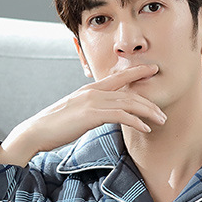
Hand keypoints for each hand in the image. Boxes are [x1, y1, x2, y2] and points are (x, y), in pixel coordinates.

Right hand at [0, 64, 165, 166]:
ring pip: (128, 102)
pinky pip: (120, 115)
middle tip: (163, 111)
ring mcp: (92, 101)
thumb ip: (90, 111)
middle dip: (149, 101)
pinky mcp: (91, 114)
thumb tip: (100, 117)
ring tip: (161, 121)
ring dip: (148, 112)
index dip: (137, 72)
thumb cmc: (54, 127)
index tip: (152, 70)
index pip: (118, 77)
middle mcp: (93, 92)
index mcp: (89, 89)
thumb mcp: (75, 114)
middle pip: (129, 91)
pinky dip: (136, 121)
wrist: (37, 132)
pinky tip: (146, 128)